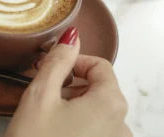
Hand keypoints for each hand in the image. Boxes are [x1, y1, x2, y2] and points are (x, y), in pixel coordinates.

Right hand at [6, 27, 131, 136]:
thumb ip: (58, 60)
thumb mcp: (41, 94)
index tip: (52, 67)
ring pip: (97, 107)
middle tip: (46, 86)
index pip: (100, 66)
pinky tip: (59, 126)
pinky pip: (98, 125)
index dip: (74, 61)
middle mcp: (122, 124)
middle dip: (72, 81)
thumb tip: (72, 35)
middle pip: (100, 86)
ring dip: (74, 100)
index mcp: (110, 103)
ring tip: (49, 108)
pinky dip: (80, 118)